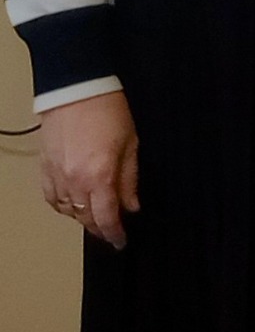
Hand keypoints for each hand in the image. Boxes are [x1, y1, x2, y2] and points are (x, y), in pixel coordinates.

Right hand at [39, 90, 138, 248]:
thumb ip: (130, 179)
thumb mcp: (131, 144)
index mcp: (99, 176)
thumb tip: (132, 206)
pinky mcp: (45, 168)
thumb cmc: (109, 112)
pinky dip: (63, 206)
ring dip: (82, 218)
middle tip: (111, 232)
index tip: (121, 242)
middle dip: (99, 228)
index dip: (114, 233)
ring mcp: (56, 175)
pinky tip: (73, 205)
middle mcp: (74, 181)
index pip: (106, 217)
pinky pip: (52, 197)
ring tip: (96, 218)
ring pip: (67, 210)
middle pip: (85, 218)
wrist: (76, 90)